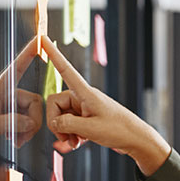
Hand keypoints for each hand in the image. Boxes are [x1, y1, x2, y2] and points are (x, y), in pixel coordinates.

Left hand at [0, 37, 42, 164]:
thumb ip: (12, 122)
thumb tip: (32, 122)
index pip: (17, 68)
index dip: (28, 54)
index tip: (39, 40)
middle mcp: (6, 95)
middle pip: (34, 103)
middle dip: (33, 122)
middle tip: (23, 138)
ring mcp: (8, 105)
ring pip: (31, 114)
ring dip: (28, 130)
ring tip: (16, 141)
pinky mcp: (7, 116)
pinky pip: (25, 121)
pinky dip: (23, 132)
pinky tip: (14, 139)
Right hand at [39, 37, 171, 174]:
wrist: (137, 141)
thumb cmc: (120, 131)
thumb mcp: (90, 129)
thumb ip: (67, 124)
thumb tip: (54, 123)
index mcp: (86, 93)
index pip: (65, 69)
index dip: (53, 55)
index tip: (42, 38)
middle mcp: (83, 97)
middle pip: (55, 104)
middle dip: (56, 123)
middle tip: (66, 139)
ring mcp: (85, 107)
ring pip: (62, 116)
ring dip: (64, 131)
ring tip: (74, 143)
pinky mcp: (88, 117)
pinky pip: (70, 123)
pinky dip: (71, 134)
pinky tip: (78, 143)